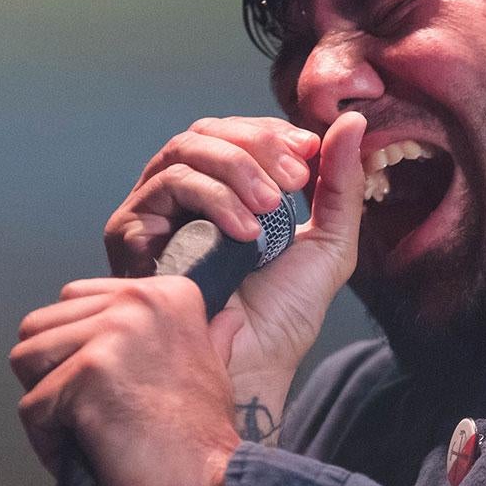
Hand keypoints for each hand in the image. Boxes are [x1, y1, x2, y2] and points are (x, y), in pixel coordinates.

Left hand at [9, 274, 238, 485]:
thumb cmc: (206, 438)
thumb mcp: (212, 369)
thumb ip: (205, 338)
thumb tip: (226, 319)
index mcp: (165, 293)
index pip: (73, 300)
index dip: (76, 349)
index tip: (108, 387)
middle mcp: (137, 301)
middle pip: (40, 326)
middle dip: (52, 374)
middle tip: (90, 414)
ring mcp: (110, 335)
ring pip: (26, 359)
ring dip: (46, 404)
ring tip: (84, 433)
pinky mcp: (86, 375)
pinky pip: (30, 407)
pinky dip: (48, 442)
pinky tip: (87, 457)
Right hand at [101, 110, 367, 422]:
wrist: (254, 363)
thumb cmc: (285, 314)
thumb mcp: (329, 241)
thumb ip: (341, 183)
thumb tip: (354, 122)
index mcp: (225, 191)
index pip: (237, 132)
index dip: (272, 132)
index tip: (309, 151)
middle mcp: (183, 196)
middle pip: (206, 132)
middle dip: (255, 145)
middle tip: (293, 179)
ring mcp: (154, 211)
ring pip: (184, 151)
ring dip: (236, 169)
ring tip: (269, 209)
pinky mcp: (131, 232)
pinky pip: (167, 187)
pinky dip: (211, 199)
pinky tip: (243, 233)